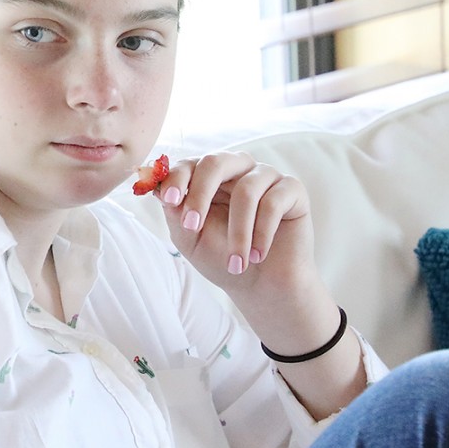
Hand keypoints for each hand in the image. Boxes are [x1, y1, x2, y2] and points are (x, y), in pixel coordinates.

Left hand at [152, 152, 317, 306]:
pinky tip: (257, 256)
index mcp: (209, 178)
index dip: (177, 178)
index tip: (169, 201)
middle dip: (200, 194)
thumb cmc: (223, 258)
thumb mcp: (190, 237)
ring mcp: (266, 177)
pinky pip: (273, 202)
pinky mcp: (292, 190)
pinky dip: (262, 233)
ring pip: (247, 189)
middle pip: (216, 162)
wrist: (261, 286)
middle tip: (191, 227)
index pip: (190, 164)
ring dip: (238, 232)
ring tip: (236, 263)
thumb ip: (174, 210)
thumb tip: (156, 186)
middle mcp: (237, 170)